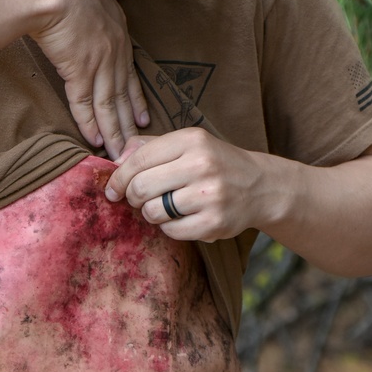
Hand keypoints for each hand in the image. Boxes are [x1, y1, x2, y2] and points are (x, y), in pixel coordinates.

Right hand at [29, 0, 148, 158]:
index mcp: (119, 34)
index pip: (130, 74)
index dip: (136, 99)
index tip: (143, 118)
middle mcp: (114, 53)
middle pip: (123, 96)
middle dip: (128, 124)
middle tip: (135, 148)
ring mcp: (98, 64)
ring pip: (109, 106)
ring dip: (113, 132)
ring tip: (119, 154)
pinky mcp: (78, 72)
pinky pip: (85, 105)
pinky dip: (90, 124)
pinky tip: (96, 140)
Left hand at [104, 129, 272, 242]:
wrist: (260, 186)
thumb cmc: (215, 163)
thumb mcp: (188, 143)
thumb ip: (150, 146)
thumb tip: (115, 160)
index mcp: (191, 140)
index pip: (139, 159)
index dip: (118, 177)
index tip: (112, 188)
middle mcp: (201, 165)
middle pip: (141, 187)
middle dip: (133, 197)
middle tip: (139, 199)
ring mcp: (209, 195)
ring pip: (153, 212)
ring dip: (152, 213)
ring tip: (165, 207)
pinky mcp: (214, 223)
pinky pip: (171, 231)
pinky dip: (170, 227)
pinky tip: (182, 218)